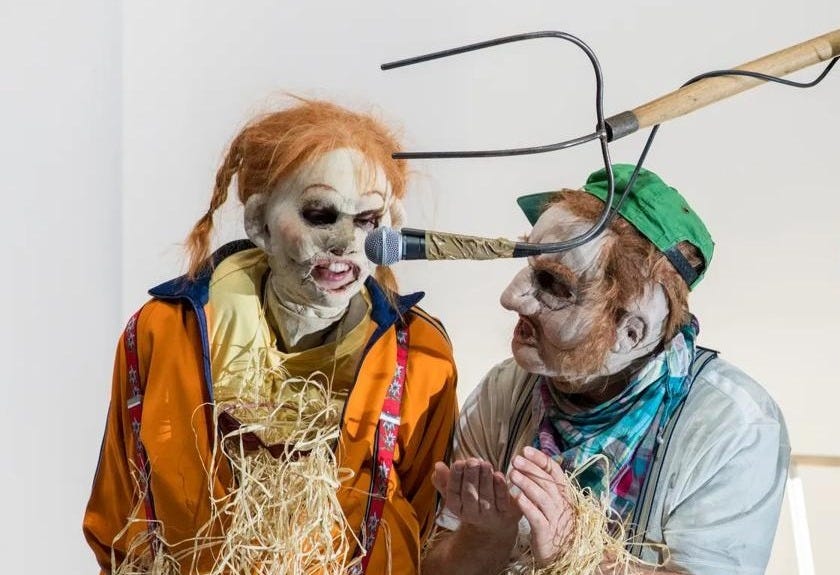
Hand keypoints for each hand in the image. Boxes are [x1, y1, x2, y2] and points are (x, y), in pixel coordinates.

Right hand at [432, 458, 520, 535]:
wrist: (493, 525)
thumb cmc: (471, 500)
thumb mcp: (456, 492)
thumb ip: (445, 479)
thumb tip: (437, 465)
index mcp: (457, 508)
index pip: (453, 493)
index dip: (455, 478)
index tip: (458, 462)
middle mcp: (472, 514)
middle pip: (469, 495)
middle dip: (470, 477)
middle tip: (472, 461)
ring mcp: (489, 515)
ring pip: (486, 496)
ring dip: (485, 479)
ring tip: (485, 463)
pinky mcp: (505, 513)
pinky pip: (502, 501)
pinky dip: (500, 488)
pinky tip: (499, 475)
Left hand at [510, 446, 574, 566]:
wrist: (561, 556)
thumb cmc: (553, 526)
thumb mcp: (553, 505)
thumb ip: (545, 487)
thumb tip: (532, 464)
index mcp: (564, 496)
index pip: (555, 472)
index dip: (541, 459)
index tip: (526, 450)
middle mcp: (562, 505)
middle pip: (548, 482)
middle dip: (531, 469)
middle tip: (515, 459)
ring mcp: (555, 519)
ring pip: (543, 497)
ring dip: (527, 484)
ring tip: (512, 474)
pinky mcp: (546, 533)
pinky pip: (537, 517)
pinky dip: (528, 506)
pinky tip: (517, 497)